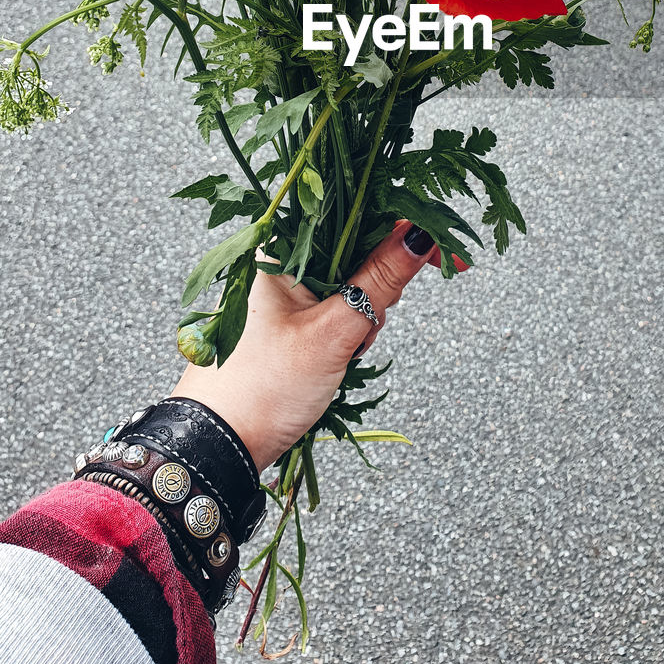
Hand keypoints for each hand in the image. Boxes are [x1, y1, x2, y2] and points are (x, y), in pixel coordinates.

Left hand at [170, 220, 437, 471]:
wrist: (217, 446)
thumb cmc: (262, 386)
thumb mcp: (332, 332)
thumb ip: (380, 280)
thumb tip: (422, 235)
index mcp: (282, 246)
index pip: (357, 217)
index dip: (405, 232)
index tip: (446, 255)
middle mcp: (283, 260)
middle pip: (359, 251)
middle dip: (380, 289)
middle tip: (369, 328)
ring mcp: (288, 291)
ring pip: (353, 284)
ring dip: (365, 316)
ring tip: (346, 352)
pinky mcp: (293, 317)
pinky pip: (339, 308)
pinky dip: (352, 330)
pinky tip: (344, 356)